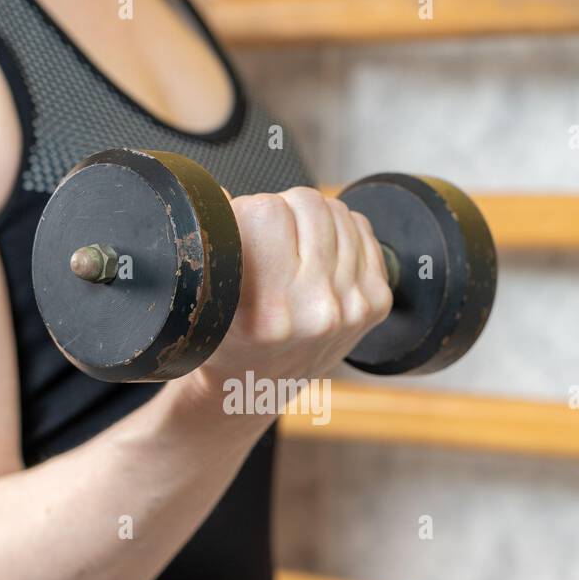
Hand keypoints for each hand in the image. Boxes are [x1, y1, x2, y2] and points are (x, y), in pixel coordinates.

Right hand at [173, 186, 392, 415]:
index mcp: (268, 313)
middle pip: (307, 203)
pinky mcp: (375, 303)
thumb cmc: (225, 338)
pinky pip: (362, 229)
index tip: (241, 231)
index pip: (266, 211)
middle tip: (267, 238)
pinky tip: (319, 255)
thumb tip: (218, 193)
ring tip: (291, 248)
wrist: (259, 386)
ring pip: (337, 211)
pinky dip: (340, 232)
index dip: (247, 212)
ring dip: (311, 219)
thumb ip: (211, 245)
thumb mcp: (203, 302)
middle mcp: (316, 312)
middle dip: (281, 211)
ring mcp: (352, 308)